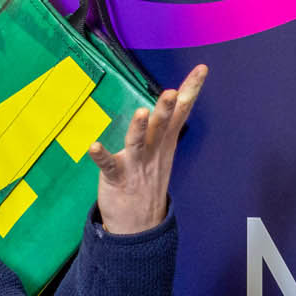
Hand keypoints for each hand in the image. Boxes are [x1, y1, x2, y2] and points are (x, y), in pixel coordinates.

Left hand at [90, 65, 206, 235]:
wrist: (140, 227)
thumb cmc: (148, 182)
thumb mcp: (163, 152)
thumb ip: (165, 125)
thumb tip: (175, 97)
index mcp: (165, 142)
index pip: (181, 112)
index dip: (191, 90)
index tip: (201, 69)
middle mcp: (154, 151)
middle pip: (162, 126)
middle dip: (168, 108)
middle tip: (173, 92)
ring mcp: (136, 165)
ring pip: (139, 142)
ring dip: (140, 127)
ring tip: (142, 112)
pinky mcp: (117, 177)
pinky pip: (109, 166)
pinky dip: (101, 156)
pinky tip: (94, 147)